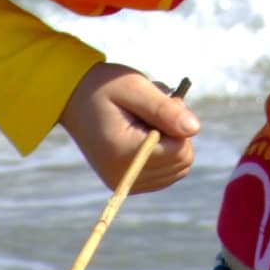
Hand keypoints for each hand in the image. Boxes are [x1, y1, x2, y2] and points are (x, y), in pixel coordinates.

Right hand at [58, 62, 199, 192]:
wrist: (74, 98)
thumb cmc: (105, 86)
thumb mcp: (135, 87)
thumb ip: (165, 109)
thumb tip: (194, 129)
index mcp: (123, 153)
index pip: (180, 151)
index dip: (178, 123)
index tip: (162, 103)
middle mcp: (123, 176)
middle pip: (181, 162)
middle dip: (176, 133)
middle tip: (153, 110)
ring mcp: (123, 182)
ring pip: (177, 169)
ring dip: (171, 142)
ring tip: (147, 120)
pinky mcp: (126, 182)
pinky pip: (165, 174)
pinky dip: (164, 153)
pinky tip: (145, 133)